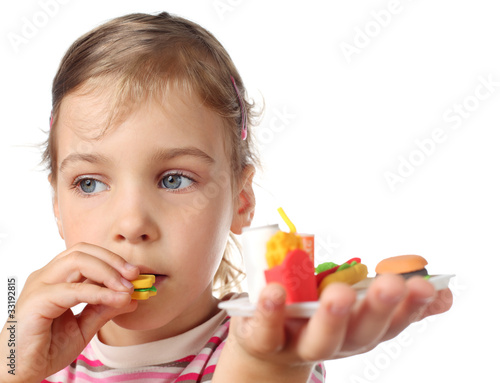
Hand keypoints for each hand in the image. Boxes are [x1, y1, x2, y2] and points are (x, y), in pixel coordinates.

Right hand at [0, 243, 138, 382]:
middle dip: (113, 260)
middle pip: (82, 251)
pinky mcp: (36, 301)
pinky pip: (73, 290)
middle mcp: (46, 276)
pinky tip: (116, 299)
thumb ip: (104, 309)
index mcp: (56, 278)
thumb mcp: (84, 327)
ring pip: (77, 261)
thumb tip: (131, 297)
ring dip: (108, 272)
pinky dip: (99, 292)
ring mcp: (39, 286)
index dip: (113, 260)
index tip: (136, 274)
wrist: (21, 373)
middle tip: (135, 275)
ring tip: (127, 288)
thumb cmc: (46, 348)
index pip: (86, 255)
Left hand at [215, 275, 451, 381]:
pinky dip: (271, 312)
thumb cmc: (317, 318)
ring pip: (319, 339)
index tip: (427, 285)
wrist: (268, 347)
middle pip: (360, 333)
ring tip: (338, 294)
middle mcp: (336, 343)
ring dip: (331, 318)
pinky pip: (268, 330)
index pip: (392, 323)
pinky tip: (274, 291)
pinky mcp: (266, 340)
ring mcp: (300, 345)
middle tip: (391, 284)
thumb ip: (395, 300)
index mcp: (360, 331)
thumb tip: (444, 294)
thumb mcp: (355, 308)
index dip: (411, 307)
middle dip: (377, 309)